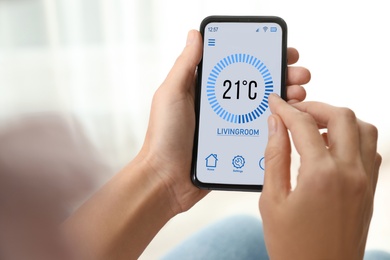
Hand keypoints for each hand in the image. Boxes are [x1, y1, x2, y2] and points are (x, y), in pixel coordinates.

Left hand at [138, 30, 310, 214]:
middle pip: (256, 87)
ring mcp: (230, 126)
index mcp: (206, 90)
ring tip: (299, 96)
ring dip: (284, 100)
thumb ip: (185, 65)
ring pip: (263, 109)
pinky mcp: (236, 146)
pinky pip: (260, 133)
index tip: (283, 54)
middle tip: (300, 76)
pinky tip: (290, 121)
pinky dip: (277, 125)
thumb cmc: (164, 136)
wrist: (167, 180)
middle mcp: (221, 106)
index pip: (239, 69)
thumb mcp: (172, 94)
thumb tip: (195, 35)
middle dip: (281, 78)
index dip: (262, 59)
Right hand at [259, 95, 381, 258]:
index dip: (286, 109)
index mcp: (321, 175)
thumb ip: (274, 156)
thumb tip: (275, 124)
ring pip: (363, 128)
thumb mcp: (272, 200)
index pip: (303, 125)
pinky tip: (331, 148)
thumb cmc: (291, 245)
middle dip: (315, 107)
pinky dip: (353, 137)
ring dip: (339, 120)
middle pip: (341, 116)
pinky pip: (370, 150)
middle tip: (294, 112)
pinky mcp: (370, 189)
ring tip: (314, 128)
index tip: (275, 103)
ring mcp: (365, 181)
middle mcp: (350, 172)